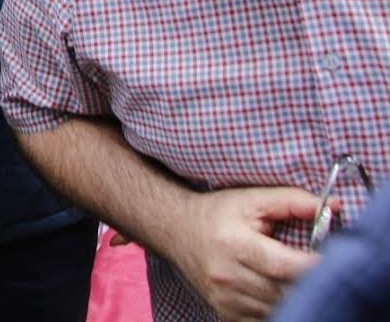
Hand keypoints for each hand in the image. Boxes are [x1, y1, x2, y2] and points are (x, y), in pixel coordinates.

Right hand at [169, 186, 322, 321]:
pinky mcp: (225, 312)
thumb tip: (334, 206)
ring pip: (277, 309)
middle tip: (325, 271)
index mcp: (234, 244)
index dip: (314, 267)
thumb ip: (291, 201)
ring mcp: (225, 298)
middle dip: (308, 283)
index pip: (284, 266)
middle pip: (284, 292)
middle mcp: (226, 275)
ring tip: (302, 280)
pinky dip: (279, 308)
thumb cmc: (217, 213)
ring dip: (295, 297)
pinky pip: (263, 319)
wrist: (175, 229)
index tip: (334, 261)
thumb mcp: (251, 199)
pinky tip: (282, 292)